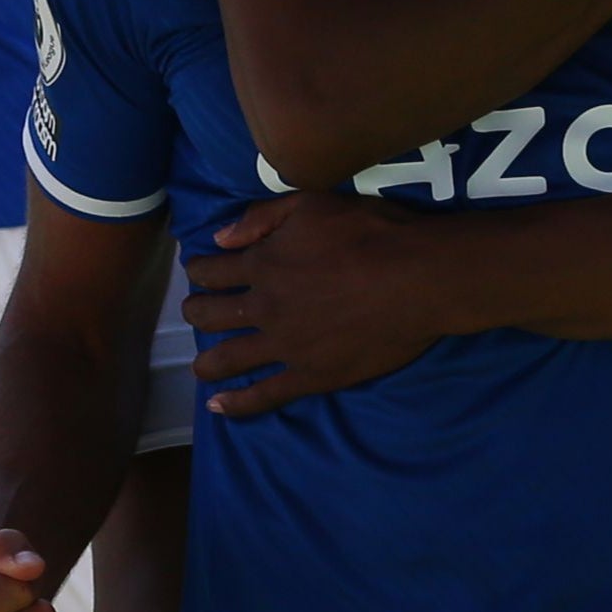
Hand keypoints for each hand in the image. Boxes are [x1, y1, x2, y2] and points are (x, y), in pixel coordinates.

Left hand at [184, 192, 453, 415]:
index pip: (212, 270)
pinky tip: (217, 407)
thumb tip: (218, 238)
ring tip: (199, 366)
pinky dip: (236, 403)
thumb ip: (261, 218)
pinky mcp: (311, 376)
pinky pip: (265, 395)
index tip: (197, 271)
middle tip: (194, 313)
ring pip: (228, 358)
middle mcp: (265, 306)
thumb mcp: (311, 204)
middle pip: (211, 315)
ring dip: (207, 362)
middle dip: (196, 312)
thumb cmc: (370, 233)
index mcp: (263, 263)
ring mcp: (285, 345)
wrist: (417, 279)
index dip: (199, 270)